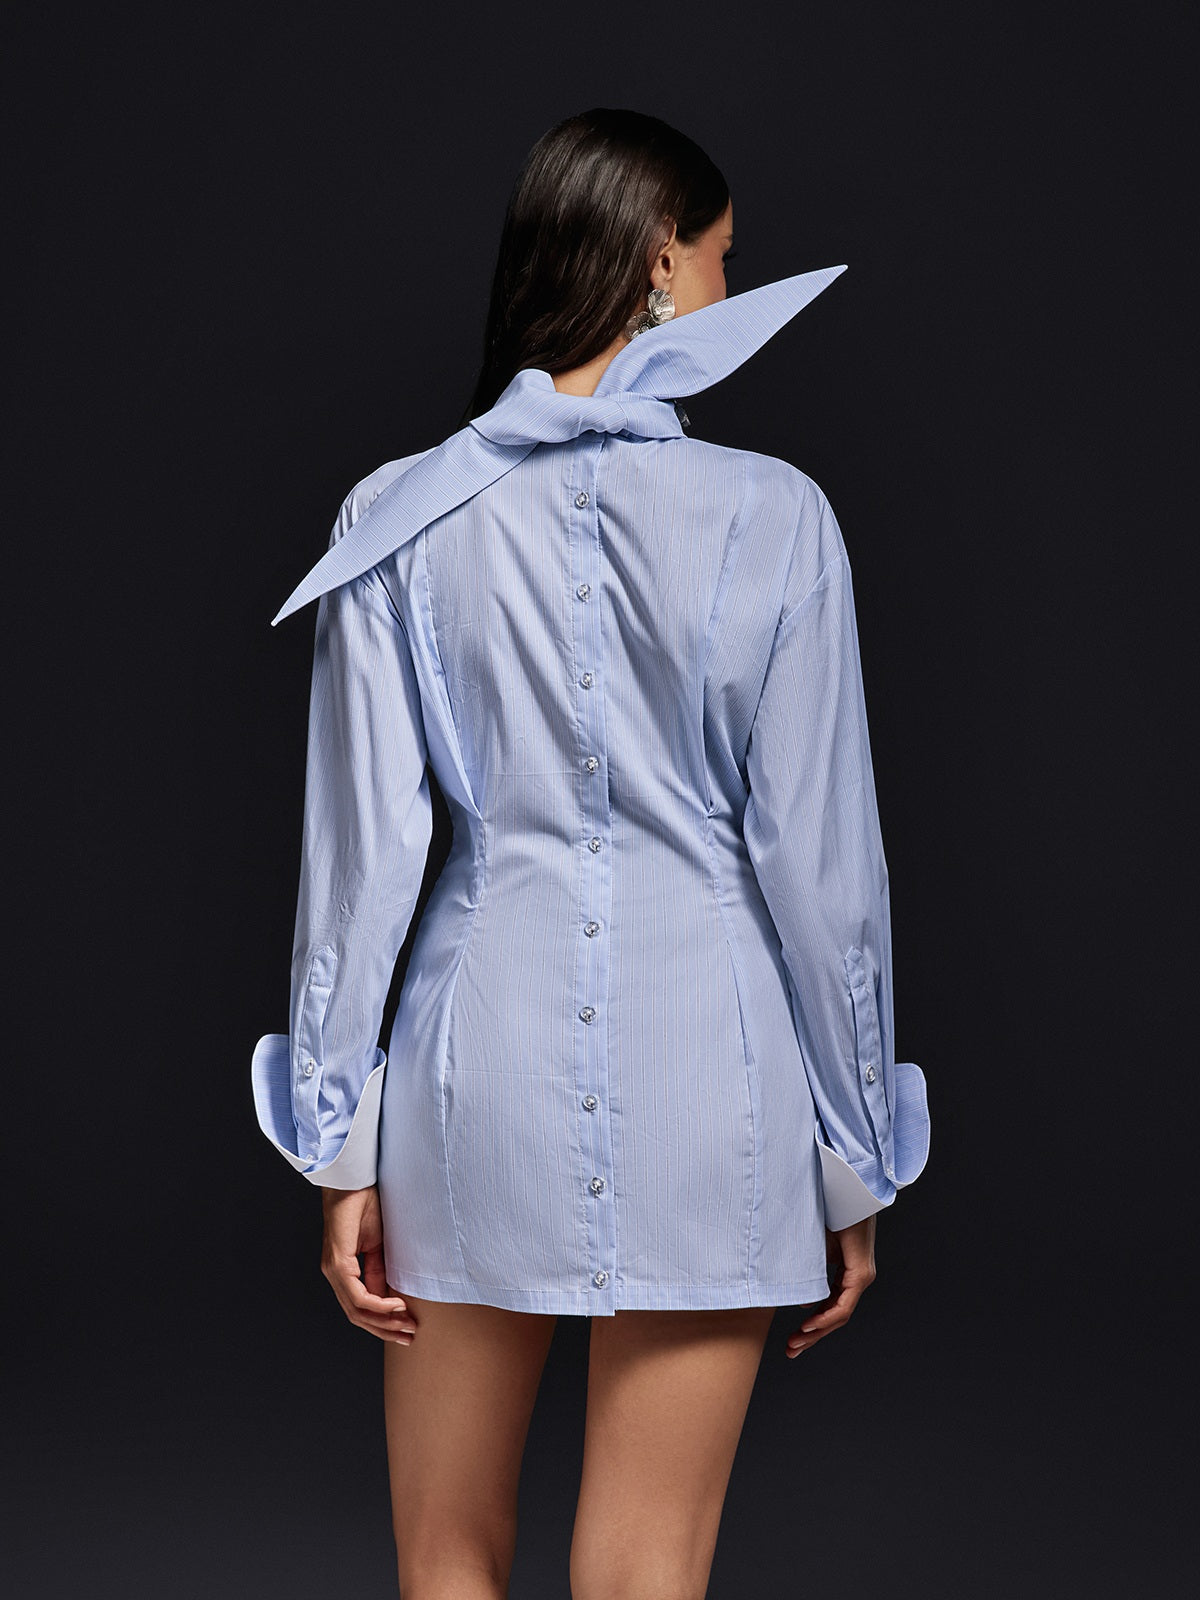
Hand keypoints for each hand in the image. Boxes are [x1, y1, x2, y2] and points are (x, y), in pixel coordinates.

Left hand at [320, 1185, 417, 1344]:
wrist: (353, 1182)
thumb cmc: (364, 1206)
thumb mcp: (378, 1245)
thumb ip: (379, 1271)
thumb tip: (388, 1298)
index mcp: (344, 1271)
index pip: (361, 1307)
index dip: (384, 1322)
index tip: (408, 1325)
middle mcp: (335, 1275)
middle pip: (357, 1315)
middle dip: (385, 1330)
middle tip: (409, 1336)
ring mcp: (334, 1271)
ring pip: (356, 1311)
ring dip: (383, 1322)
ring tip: (407, 1325)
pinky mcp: (337, 1263)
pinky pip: (358, 1295)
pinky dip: (378, 1304)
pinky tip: (397, 1305)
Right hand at [785, 1213, 877, 1358]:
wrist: (847, 1193)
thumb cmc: (830, 1214)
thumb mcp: (814, 1250)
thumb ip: (811, 1275)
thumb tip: (807, 1304)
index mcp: (846, 1275)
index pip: (830, 1308)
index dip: (812, 1325)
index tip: (794, 1337)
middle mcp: (856, 1280)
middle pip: (834, 1317)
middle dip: (811, 1336)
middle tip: (792, 1350)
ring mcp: (861, 1278)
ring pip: (840, 1315)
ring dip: (817, 1331)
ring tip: (797, 1342)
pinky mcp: (861, 1275)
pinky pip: (844, 1305)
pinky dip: (826, 1317)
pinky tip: (809, 1325)